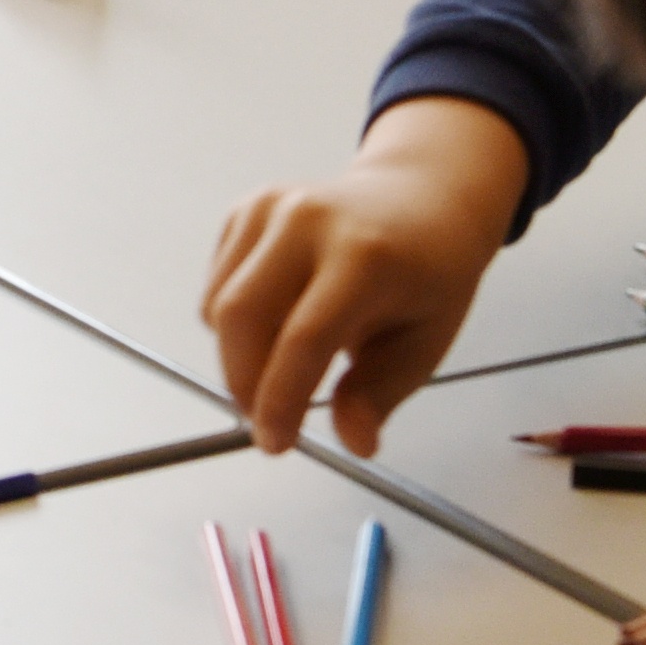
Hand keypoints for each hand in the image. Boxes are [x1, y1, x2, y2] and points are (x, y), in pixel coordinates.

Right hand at [203, 100, 528, 455]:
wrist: (421, 200)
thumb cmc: (428, 276)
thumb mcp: (425, 343)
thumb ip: (381, 394)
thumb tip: (353, 442)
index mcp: (366, 254)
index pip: (305, 336)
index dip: (280, 399)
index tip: (276, 444)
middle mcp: (311, 219)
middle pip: (242, 316)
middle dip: (244, 383)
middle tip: (268, 423)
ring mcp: (273, 207)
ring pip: (219, 305)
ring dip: (237, 358)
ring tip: (284, 371)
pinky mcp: (247, 209)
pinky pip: (217, 287)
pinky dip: (233, 325)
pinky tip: (280, 322)